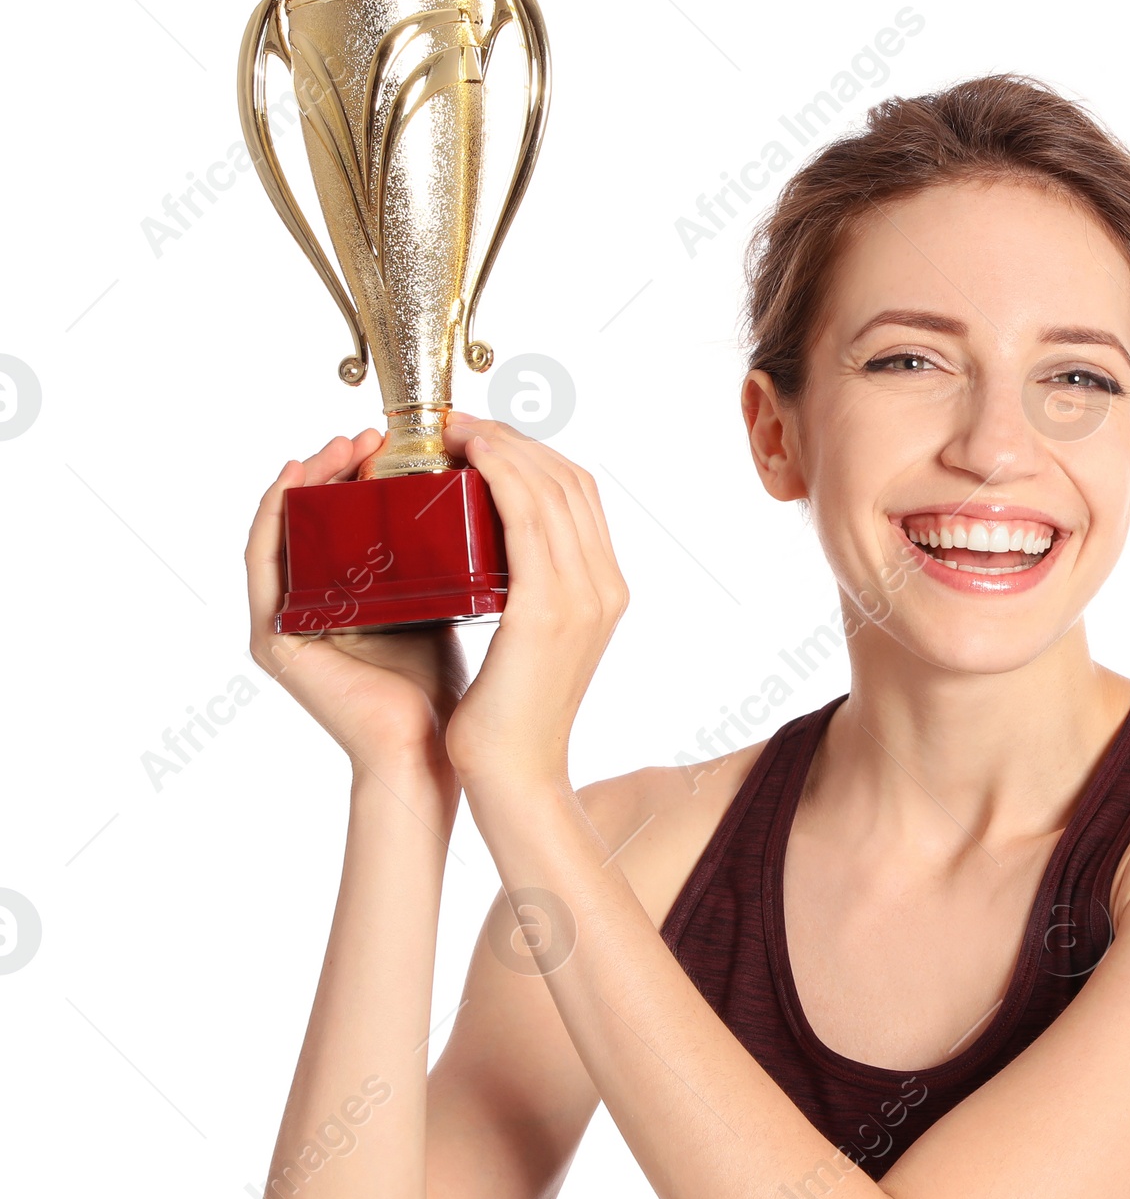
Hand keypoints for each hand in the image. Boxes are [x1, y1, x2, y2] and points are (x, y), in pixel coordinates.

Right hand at [246, 431, 469, 780]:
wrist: (430, 754)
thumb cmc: (442, 687)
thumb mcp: (446, 602)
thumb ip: (444, 556)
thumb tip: (486, 491)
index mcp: (347, 595)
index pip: (348, 517)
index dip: (368, 470)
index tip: (408, 440)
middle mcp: (310, 603)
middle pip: (314, 516)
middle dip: (338, 465)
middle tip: (375, 433)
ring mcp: (285, 619)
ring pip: (284, 527)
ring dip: (308, 477)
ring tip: (346, 444)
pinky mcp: (272, 636)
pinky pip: (264, 560)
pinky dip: (274, 513)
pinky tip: (296, 477)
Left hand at [440, 413, 628, 794]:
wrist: (515, 775)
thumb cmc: (508, 717)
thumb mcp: (533, 641)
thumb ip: (532, 593)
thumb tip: (497, 551)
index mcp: (607, 590)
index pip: (580, 494)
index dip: (533, 452)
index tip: (482, 437)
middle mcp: (605, 586)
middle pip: (569, 479)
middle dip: (513, 437)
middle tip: (458, 422)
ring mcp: (583, 596)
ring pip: (549, 487)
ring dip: (500, 443)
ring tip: (453, 429)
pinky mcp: (547, 608)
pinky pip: (528, 516)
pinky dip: (500, 472)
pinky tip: (469, 455)